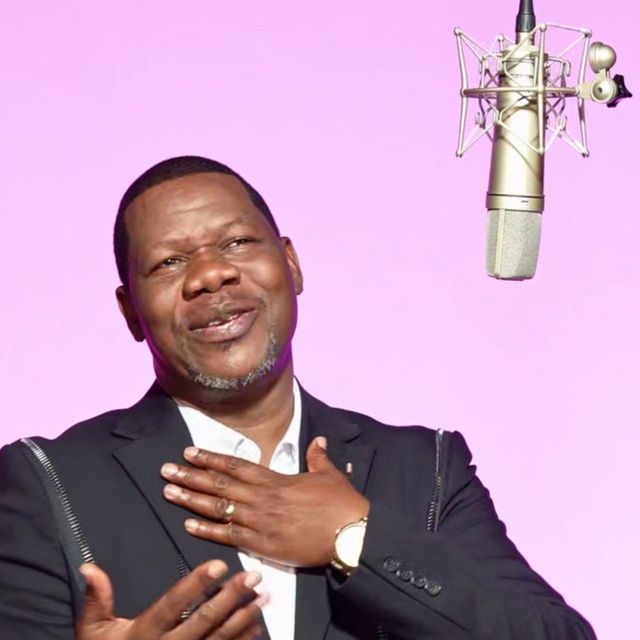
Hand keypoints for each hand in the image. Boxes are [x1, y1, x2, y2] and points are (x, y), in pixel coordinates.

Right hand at [76, 560, 265, 639]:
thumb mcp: (93, 631)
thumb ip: (96, 599)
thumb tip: (90, 567)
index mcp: (143, 633)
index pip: (172, 604)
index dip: (195, 585)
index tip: (218, 565)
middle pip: (203, 622)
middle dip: (230, 598)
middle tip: (252, 577)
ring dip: (243, 618)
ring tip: (262, 597)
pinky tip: (256, 625)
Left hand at [161, 437, 369, 567]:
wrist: (350, 534)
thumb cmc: (339, 503)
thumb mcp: (328, 474)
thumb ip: (317, 457)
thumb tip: (318, 441)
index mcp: (274, 480)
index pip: (235, 466)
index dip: (210, 459)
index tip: (189, 453)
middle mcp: (261, 499)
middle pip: (219, 485)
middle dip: (190, 477)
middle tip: (167, 471)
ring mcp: (259, 522)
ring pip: (218, 509)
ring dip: (191, 501)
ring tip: (169, 493)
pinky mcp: (263, 545)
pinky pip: (229, 537)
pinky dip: (208, 531)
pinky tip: (189, 525)